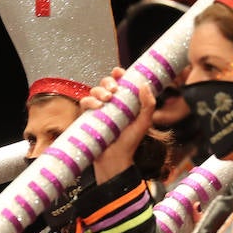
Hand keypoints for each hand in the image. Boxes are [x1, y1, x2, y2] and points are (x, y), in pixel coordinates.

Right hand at [80, 68, 155, 182]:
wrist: (115, 159)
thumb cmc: (130, 142)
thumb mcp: (144, 122)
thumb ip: (148, 104)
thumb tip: (144, 84)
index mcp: (125, 102)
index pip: (120, 82)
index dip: (119, 74)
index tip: (120, 72)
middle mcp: (111, 104)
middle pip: (105, 83)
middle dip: (108, 82)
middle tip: (114, 90)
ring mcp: (98, 110)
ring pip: (94, 91)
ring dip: (99, 91)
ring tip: (107, 99)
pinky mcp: (88, 117)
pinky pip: (84, 103)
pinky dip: (89, 101)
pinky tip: (97, 106)